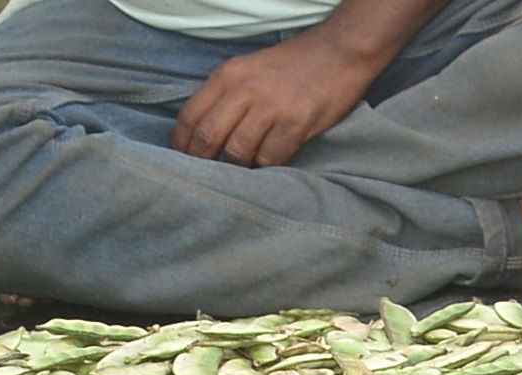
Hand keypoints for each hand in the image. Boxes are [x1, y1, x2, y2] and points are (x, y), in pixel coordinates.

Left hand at [175, 33, 383, 167]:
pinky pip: (270, 158)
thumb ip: (226, 95)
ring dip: (239, 167)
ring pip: (238, 152)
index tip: (184, 161)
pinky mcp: (296, 123)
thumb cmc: (293, 65)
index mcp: (228, 75)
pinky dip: (267, 167)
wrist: (339, 52)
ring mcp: (271, 107)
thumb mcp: (249, 69)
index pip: (190, 116)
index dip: (182, 145)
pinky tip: (271, 163)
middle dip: (204, 162)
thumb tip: (205, 133)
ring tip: (245, 169)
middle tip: (209, 176)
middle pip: (209, 137)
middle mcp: (244, 90)